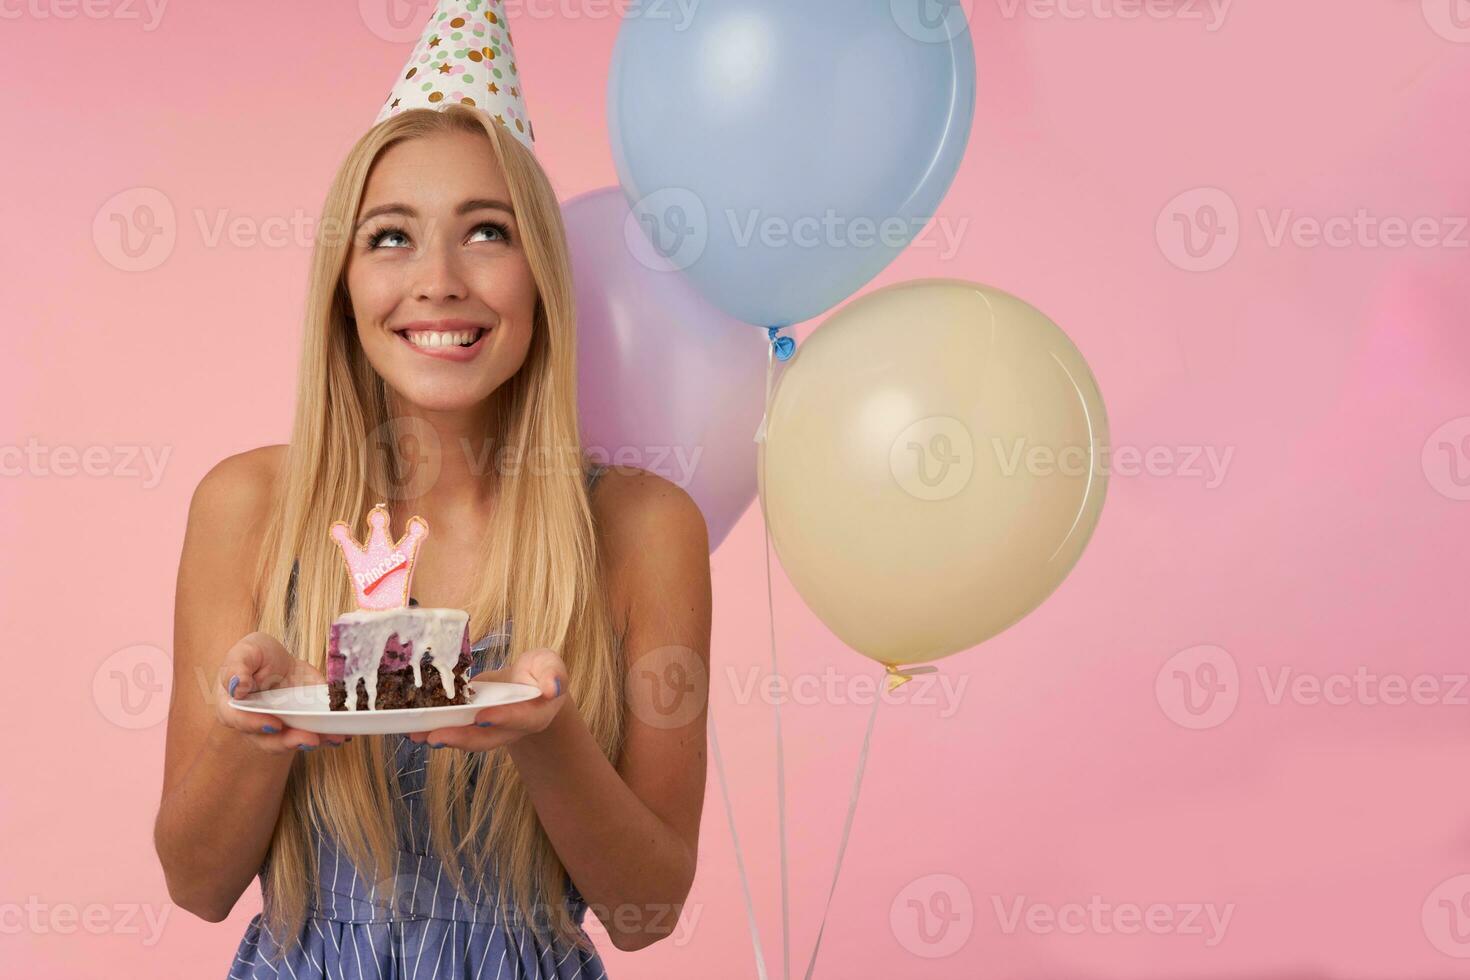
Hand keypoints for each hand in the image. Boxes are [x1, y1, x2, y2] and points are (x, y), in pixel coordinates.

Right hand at [216, 631, 348, 752]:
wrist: (277, 660)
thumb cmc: (254, 656)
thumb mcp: (244, 652)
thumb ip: (237, 668)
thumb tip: (237, 687)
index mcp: (235, 707)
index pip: (241, 720)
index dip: (256, 725)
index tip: (274, 725)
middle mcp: (257, 724)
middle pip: (269, 740)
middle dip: (290, 742)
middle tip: (309, 739)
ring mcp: (281, 727)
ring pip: (294, 741)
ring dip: (315, 741)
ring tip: (333, 738)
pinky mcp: (302, 724)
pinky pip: (315, 733)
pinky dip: (330, 735)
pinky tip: (344, 734)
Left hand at [409, 646, 567, 750]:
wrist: (526, 682)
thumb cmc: (540, 671)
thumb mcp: (550, 664)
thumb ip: (553, 673)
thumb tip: (552, 688)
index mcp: (535, 715)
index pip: (520, 718)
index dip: (502, 718)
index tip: (483, 717)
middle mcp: (510, 729)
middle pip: (487, 738)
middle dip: (462, 737)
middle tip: (437, 736)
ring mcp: (489, 730)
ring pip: (466, 738)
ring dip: (442, 737)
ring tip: (417, 735)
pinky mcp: (472, 724)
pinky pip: (454, 728)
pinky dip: (434, 728)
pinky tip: (412, 728)